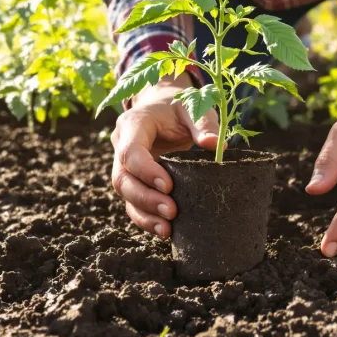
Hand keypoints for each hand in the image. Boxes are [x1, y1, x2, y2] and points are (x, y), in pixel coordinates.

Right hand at [111, 73, 218, 237]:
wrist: (164, 107)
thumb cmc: (180, 106)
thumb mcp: (193, 106)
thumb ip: (203, 123)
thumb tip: (215, 145)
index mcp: (134, 123)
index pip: (130, 151)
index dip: (146, 171)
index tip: (169, 185)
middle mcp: (121, 144)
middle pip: (122, 178)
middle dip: (145, 198)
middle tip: (171, 211)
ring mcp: (124, 164)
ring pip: (124, 194)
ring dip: (144, 214)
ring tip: (167, 229)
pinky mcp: (133, 179)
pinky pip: (132, 202)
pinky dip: (146, 218)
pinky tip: (165, 230)